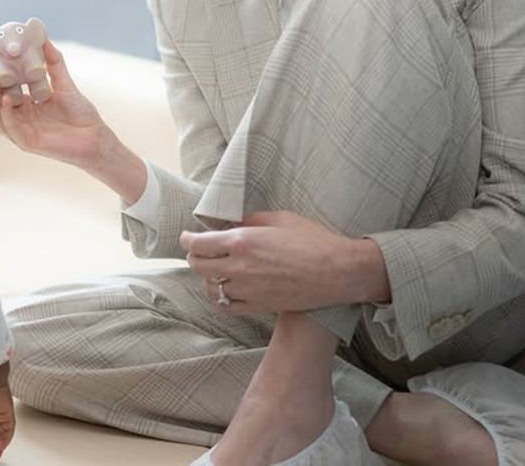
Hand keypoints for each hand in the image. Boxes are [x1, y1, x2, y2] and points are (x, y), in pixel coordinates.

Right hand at [0, 40, 109, 167]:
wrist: (96, 135)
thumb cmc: (81, 113)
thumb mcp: (64, 83)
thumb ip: (54, 63)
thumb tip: (44, 39)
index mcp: (24, 105)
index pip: (0, 89)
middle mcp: (19, 118)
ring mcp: (21, 132)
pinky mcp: (27, 143)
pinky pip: (10, 129)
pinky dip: (5, 114)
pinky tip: (6, 99)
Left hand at [179, 211, 389, 314]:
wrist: (337, 272)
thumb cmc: (312, 240)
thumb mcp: (279, 218)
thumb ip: (249, 220)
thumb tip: (230, 223)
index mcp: (241, 242)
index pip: (198, 243)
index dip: (188, 240)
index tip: (187, 237)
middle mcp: (239, 267)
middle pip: (198, 266)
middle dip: (194, 257)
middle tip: (199, 252)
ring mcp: (248, 290)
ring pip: (211, 287)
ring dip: (208, 278)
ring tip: (214, 270)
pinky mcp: (259, 305)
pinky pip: (227, 306)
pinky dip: (221, 298)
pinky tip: (225, 290)